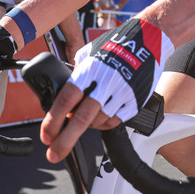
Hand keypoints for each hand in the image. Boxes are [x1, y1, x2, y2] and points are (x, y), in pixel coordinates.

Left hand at [40, 18, 173, 162]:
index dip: (54, 120)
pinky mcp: (135, 100)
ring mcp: (122, 92)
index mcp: (90, 69)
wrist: (148, 40)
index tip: (46, 135)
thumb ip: (77, 71)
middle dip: (65, 140)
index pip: (66, 99)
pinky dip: (104, 124)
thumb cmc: (117, 44)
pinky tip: (100, 118)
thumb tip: (63, 90)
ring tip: (81, 124)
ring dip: (86, 128)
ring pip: (98, 122)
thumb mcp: (90, 51)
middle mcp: (106, 82)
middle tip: (54, 153)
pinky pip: (115, 121)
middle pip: (82, 118)